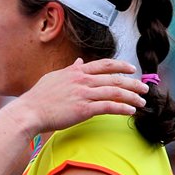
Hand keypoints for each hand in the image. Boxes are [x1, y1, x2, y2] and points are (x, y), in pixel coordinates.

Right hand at [13, 58, 147, 133]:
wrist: (30, 112)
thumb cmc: (38, 97)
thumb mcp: (54, 78)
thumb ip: (69, 70)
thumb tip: (79, 62)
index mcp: (76, 72)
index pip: (104, 64)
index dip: (121, 66)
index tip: (132, 69)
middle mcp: (82, 80)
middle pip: (114, 79)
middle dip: (133, 83)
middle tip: (145, 88)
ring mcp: (84, 94)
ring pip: (115, 92)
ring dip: (132, 96)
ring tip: (142, 101)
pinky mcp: (84, 109)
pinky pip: (109, 107)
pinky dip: (123, 108)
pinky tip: (131, 111)